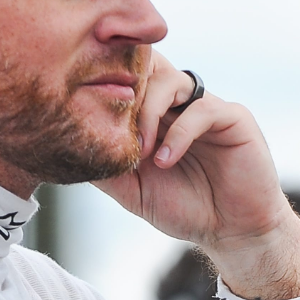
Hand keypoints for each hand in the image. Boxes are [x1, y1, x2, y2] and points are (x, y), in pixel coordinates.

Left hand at [92, 52, 299, 299]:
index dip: (108, 85)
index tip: (87, 111)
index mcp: (157, 113)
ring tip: (140, 150)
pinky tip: (165, 161)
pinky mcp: (234, 118)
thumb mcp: (133, 190)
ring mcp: (207, 107)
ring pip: (171, 81)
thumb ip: (106, 168)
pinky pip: (202, 110)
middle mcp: (181, 104)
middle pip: (149, 67)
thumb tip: (65, 151)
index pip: (130, 79)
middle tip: (111, 119)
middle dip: (126, 87)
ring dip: (148, 112)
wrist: (231, 232)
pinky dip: (178, 134)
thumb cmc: (185, 208)